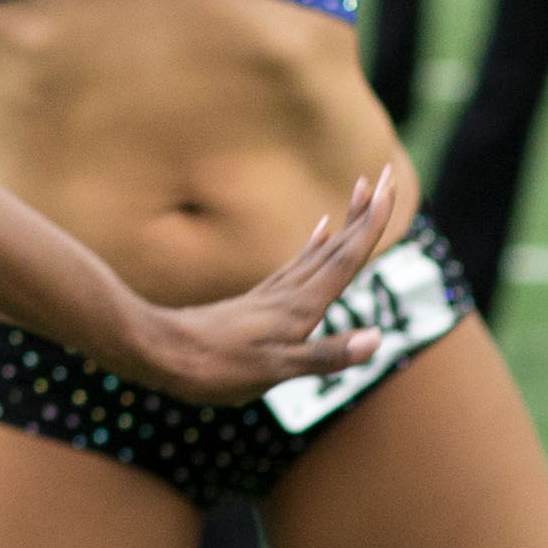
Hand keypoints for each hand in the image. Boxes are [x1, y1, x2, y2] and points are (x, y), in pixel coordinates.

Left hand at [95, 175, 403, 404]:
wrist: (158, 353)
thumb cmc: (214, 368)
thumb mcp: (273, 371)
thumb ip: (325, 356)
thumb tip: (376, 339)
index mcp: (300, 307)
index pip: (345, 259)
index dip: (371, 225)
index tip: (388, 186)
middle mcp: (290, 294)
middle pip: (336, 247)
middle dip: (364, 213)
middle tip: (384, 175)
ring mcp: (273, 296)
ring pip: (318, 252)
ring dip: (344, 224)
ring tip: (359, 195)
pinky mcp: (258, 302)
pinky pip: (296, 266)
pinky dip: (315, 247)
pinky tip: (319, 234)